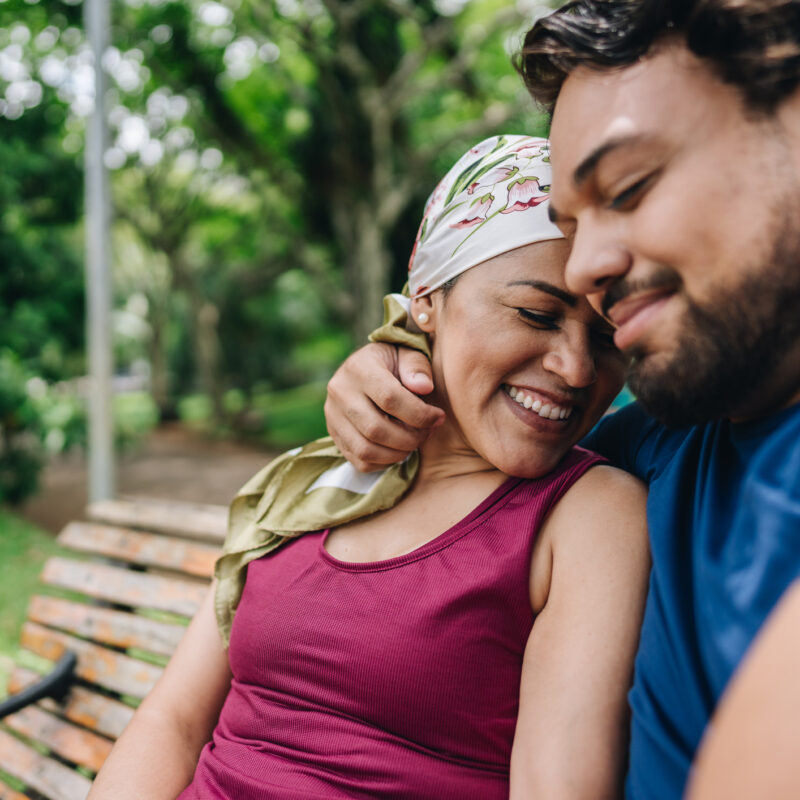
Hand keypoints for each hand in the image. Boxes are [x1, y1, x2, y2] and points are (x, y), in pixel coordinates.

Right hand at [325, 343, 444, 470]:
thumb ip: (417, 367)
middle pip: (375, 428)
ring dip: (397, 453)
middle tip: (428, 433)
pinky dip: (384, 462)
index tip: (438, 417)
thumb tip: (424, 387)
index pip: (389, 398)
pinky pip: (359, 461)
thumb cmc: (393, 361)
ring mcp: (333, 416)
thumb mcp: (407, 353)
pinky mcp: (335, 434)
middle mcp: (340, 392)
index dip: (419, 414)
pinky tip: (399, 449)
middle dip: (410, 438)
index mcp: (358, 368)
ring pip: (365, 449)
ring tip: (414, 443)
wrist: (364, 368)